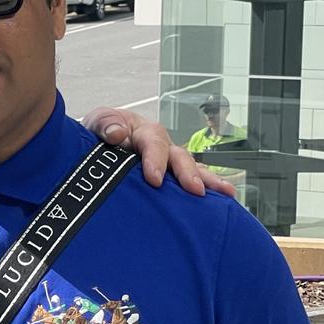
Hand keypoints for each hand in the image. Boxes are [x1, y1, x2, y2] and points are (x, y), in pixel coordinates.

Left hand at [82, 107, 236, 197]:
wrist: (97, 145)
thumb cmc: (99, 133)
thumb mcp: (97, 122)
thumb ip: (105, 123)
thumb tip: (117, 133)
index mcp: (143, 131)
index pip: (153, 142)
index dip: (156, 159)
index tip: (154, 179)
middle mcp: (161, 146)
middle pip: (179, 155)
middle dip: (188, 173)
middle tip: (194, 190)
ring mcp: (169, 162)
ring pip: (192, 168)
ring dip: (209, 180)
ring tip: (226, 192)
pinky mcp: (171, 177)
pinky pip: (192, 181)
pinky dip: (208, 189)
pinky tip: (225, 200)